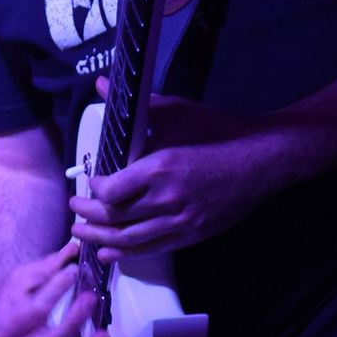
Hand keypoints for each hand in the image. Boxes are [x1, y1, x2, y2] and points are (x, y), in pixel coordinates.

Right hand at [0, 239, 108, 336]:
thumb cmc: (13, 299)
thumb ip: (49, 266)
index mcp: (8, 324)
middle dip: (73, 322)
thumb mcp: (24, 278)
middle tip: (91, 299)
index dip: (55, 290)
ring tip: (104, 336)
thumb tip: (73, 249)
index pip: (35, 309)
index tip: (73, 271)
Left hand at [68, 80, 286, 262]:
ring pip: (130, 239)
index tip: (89, 181)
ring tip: (82, 235)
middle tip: (74, 210)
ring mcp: (182, 221)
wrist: (262, 158)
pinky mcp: (193, 234)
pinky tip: (110, 252)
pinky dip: (127, 253)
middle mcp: (168, 199)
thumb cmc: (219, 131)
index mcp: (161, 167)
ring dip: (100, 239)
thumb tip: (103, 84)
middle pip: (115, 218)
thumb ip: (136, 104)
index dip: (94, 190)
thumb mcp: (176, 111)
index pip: (111, 191)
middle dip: (87, 217)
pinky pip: (153, 249)